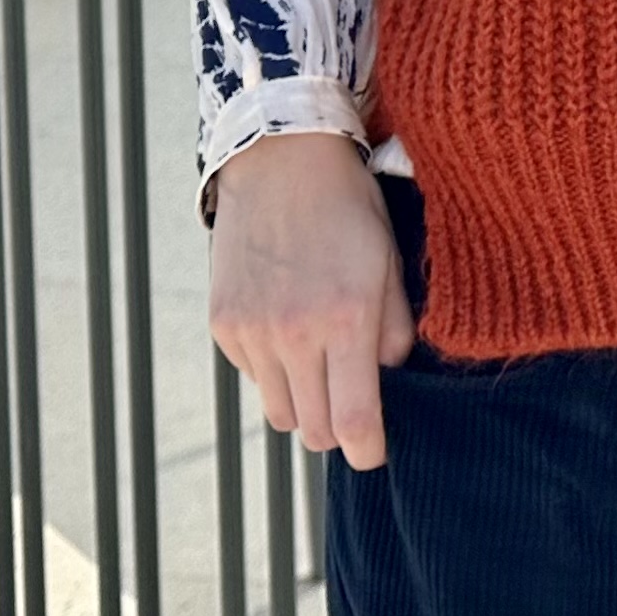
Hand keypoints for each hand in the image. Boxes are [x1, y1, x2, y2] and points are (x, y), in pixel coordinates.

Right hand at [208, 133, 414, 469]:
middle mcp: (295, 334)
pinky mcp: (224, 325)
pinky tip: (288, 324)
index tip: (373, 455)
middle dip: (337, 429)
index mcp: (346, 320)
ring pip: (280, 411)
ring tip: (321, 362)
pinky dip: (274, 368)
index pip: (354, 419)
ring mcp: (253, 332)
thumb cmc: (349, 209)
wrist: (282, 160)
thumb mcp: (389, 263)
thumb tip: (386, 381)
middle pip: (314, 429)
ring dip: (304, 402)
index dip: (367, 451)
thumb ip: (392, 331)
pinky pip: (253, 376)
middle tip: (353, 406)